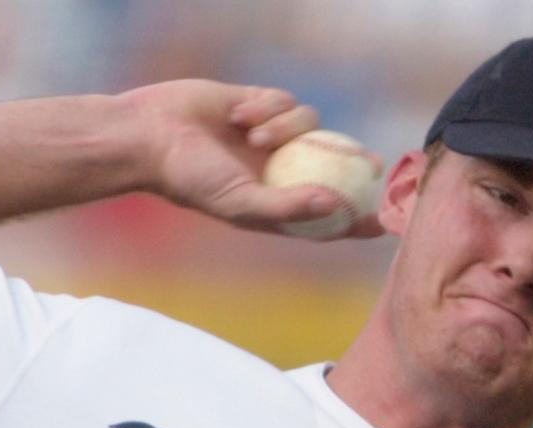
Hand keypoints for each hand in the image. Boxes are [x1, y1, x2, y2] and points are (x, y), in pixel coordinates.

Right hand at [122, 80, 383, 238]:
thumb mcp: (241, 203)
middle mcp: (275, 171)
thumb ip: (288, 207)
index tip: (384, 221)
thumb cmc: (189, 179)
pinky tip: (239, 113)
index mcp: (271, 203)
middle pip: (331, 167)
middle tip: (376, 163)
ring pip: (310, 125)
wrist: (148, 136)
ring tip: (253, 134)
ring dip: (288, 126)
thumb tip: (336, 205)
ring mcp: (268, 137)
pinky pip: (286, 101)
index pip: (323, 216)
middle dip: (355, 166)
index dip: (354, 220)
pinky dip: (268, 107)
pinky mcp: (259, 104)